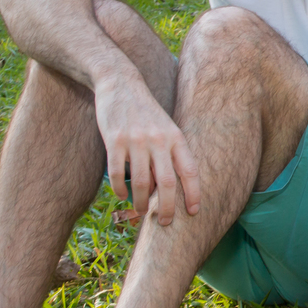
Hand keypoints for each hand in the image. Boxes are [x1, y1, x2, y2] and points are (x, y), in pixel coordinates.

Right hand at [95, 77, 199, 226]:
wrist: (120, 83)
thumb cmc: (146, 112)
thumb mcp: (165, 129)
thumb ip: (168, 154)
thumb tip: (162, 189)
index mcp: (175, 137)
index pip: (190, 171)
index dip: (194, 194)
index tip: (194, 212)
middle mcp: (158, 140)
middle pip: (166, 183)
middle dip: (166, 208)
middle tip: (165, 223)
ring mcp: (136, 140)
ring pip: (140, 183)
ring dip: (140, 202)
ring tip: (141, 211)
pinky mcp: (114, 140)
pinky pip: (117, 174)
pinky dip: (119, 190)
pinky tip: (121, 195)